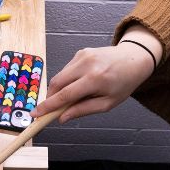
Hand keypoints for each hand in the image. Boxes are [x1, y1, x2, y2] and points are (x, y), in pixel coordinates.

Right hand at [31, 41, 155, 123]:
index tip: (35, 114)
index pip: (65, 95)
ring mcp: (82, 55)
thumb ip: (84, 110)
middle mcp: (87, 64)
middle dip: (50, 98)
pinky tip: (81, 84)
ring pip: (60, 76)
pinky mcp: (80, 52)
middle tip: (50, 110)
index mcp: (95, 79)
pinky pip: (67, 69)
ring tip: (76, 96)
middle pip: (57, 83)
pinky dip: (68, 80)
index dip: (48, 106)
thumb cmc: (123, 83)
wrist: (134, 59)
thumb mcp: (108, 103)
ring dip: (60, 89)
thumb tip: (62, 118)